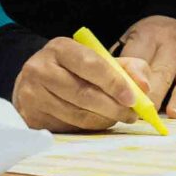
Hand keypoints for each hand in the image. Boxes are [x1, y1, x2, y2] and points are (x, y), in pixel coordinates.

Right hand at [12, 36, 144, 134]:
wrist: (33, 82)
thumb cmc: (72, 70)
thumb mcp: (97, 60)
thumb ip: (127, 68)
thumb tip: (145, 86)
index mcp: (60, 48)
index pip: (90, 64)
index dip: (114, 82)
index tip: (133, 98)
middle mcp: (41, 68)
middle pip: (82, 93)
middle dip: (113, 107)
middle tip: (132, 115)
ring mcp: (32, 93)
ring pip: (76, 113)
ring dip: (103, 120)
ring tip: (119, 118)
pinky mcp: (30, 115)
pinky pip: (66, 126)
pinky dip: (88, 127)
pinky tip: (99, 122)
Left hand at [116, 15, 175, 119]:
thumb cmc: (148, 43)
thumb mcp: (129, 43)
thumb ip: (121, 63)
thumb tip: (107, 91)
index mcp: (148, 34)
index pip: (138, 60)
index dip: (131, 83)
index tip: (125, 102)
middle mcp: (175, 40)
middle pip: (163, 71)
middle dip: (154, 95)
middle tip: (144, 116)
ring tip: (174, 113)